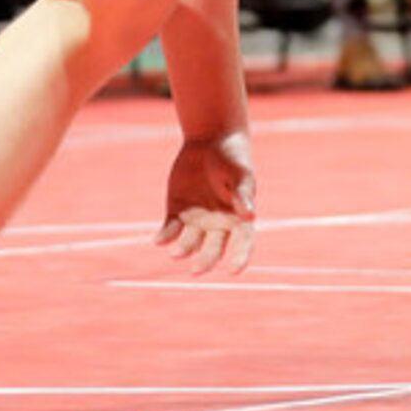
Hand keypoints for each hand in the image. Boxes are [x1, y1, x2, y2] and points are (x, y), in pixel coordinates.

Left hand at [156, 131, 256, 274]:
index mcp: (239, 216)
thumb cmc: (232, 157)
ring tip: (176, 253)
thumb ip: (242, 195)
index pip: (243, 242)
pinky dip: (164, 237)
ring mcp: (197, 219)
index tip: (234, 271)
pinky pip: (170, 231)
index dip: (240, 257)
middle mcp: (218, 222)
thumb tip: (250, 215)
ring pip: (190, 243)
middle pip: (213, 249)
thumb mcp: (239, 174)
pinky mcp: (177, 211)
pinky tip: (159, 240)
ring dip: (184, 250)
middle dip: (206, 261)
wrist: (210, 140)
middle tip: (196, 270)